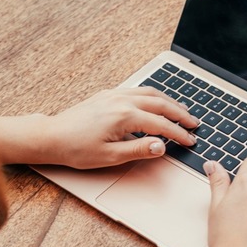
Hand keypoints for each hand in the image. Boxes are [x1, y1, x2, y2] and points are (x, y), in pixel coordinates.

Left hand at [0, 87, 198, 168]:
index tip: (191, 140)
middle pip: (160, 103)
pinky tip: (157, 102)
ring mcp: (114, 95)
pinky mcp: (107, 94)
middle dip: (180, 113)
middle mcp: (121, 100)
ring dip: (169, 101)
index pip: (161, 124)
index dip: (178, 133)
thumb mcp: (110, 156)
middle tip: (194, 123)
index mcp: (124, 116)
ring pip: (150, 93)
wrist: (51, 136)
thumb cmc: (76, 149)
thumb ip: (139, 149)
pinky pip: (137, 90)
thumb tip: (162, 146)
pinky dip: (153, 95)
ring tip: (181, 111)